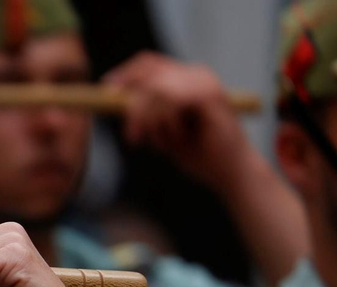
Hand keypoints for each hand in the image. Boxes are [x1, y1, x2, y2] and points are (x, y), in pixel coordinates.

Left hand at [104, 51, 254, 192]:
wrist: (230, 171)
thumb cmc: (198, 154)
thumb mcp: (162, 132)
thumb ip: (144, 114)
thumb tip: (114, 100)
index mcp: (185, 79)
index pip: (149, 64)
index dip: (125, 74)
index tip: (106, 89)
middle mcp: (195, 74)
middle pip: (149, 74)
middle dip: (133, 106)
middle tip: (131, 138)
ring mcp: (204, 82)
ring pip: (156, 89)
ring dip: (150, 121)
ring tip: (160, 145)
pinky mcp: (209, 95)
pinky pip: (170, 99)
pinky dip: (165, 123)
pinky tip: (174, 140)